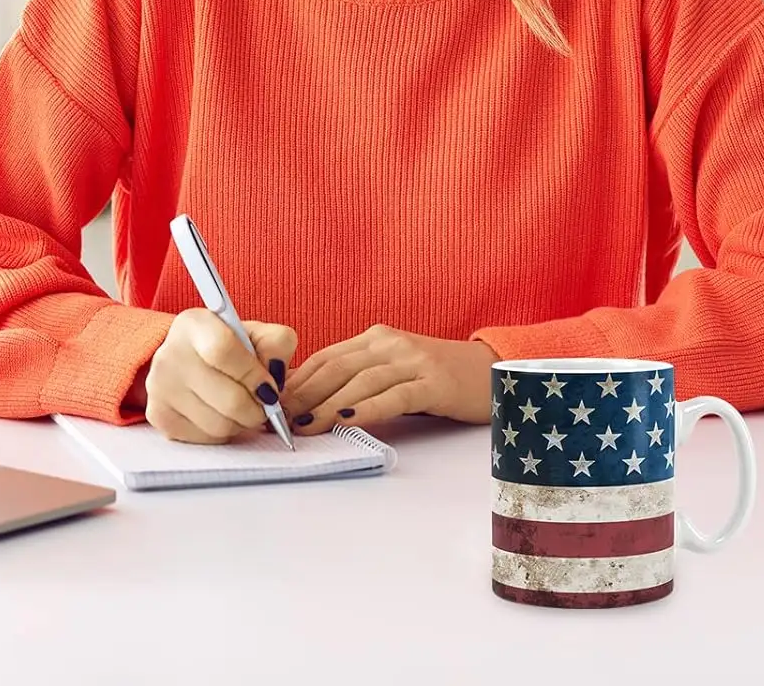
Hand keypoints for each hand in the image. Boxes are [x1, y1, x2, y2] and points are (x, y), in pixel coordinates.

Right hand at [138, 308, 297, 443]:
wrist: (189, 358)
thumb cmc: (230, 346)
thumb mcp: (257, 333)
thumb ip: (276, 344)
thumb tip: (275, 373)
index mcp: (195, 324)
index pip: (223, 351)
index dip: (253, 374)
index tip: (270, 387)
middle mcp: (169, 353)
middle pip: (227, 399)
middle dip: (256, 409)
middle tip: (264, 405)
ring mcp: (159, 387)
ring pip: (219, 425)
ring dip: (241, 423)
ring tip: (242, 408)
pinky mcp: (159, 416)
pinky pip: (205, 439)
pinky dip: (222, 434)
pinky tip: (221, 415)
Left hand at [280, 325, 496, 434]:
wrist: (490, 372)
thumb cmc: (436, 379)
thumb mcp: (393, 372)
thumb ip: (358, 379)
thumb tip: (309, 402)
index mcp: (376, 338)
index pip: (326, 357)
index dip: (297, 380)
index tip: (273, 404)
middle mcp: (391, 343)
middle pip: (337, 367)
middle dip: (304, 394)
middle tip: (280, 419)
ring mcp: (413, 360)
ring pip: (361, 381)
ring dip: (329, 405)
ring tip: (305, 426)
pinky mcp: (434, 382)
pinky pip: (395, 395)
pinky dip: (369, 408)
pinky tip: (349, 420)